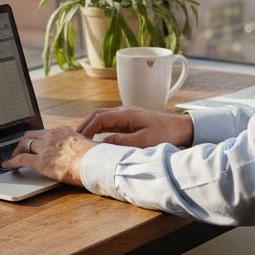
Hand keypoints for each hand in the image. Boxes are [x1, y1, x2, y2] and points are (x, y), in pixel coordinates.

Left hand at [2, 127, 95, 186]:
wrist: (95, 163)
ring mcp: (46, 148)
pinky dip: (12, 162)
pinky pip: (21, 160)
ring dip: (17, 151)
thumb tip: (81, 152)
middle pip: (31, 135)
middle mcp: (52, 136)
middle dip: (24, 142)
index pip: (45, 132)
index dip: (38, 138)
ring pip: (24, 144)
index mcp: (64, 131)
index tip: (35, 142)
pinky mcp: (41, 161)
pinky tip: (7, 165)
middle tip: (21, 149)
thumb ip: (78, 146)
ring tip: (13, 157)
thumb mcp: (86, 146)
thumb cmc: (95, 158)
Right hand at [77, 106, 193, 147]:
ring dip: (90, 126)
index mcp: (125, 114)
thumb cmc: (165, 134)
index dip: (86, 129)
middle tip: (73, 139)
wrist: (181, 128)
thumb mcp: (143, 142)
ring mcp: (126, 114)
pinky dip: (99, 127)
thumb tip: (102, 144)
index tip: (77, 141)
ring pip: (102, 117)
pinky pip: (109, 121)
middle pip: (96, 115)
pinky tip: (96, 138)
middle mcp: (123, 111)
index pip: (98, 119)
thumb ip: (122, 142)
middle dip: (84, 126)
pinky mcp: (130, 119)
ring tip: (81, 139)